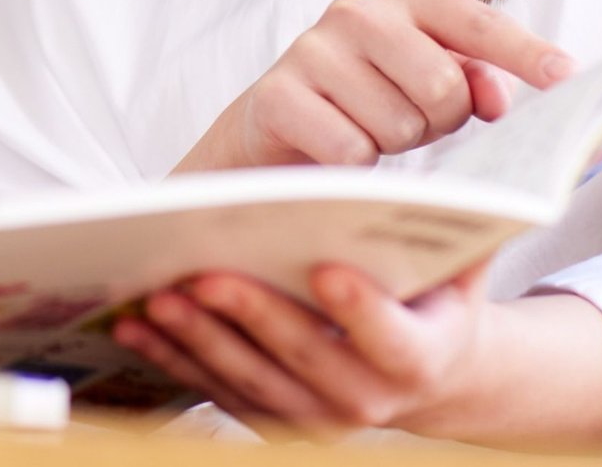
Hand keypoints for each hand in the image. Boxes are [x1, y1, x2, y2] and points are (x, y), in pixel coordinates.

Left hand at [114, 267, 601, 448]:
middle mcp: (367, 401)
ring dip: (199, 341)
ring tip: (156, 297)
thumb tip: (463, 181)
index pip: (389, 338)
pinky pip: (217, 391)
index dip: (359, 308)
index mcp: (418, 359)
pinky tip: (137, 326)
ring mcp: (316, 417)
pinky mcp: (274, 419)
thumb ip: (460, 227)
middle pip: (302, 358)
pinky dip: (175, 361)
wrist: (431, 375)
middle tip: (204, 274)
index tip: (325, 269)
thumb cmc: (438, 299)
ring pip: (250, 381)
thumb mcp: (464, 266)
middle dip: (250, 315)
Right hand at [173, 0, 572, 172]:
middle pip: (442, 86)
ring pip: (398, 124)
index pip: (478, 23)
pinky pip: (351, 150)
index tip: (568, 79)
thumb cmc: (368, 99)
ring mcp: (312, 49)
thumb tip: (500, 98)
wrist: (273, 125)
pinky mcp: (276, 94)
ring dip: (395, 145)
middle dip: (440, 122)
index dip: (526, 53)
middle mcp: (357, 10)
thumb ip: (472, 80)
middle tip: (414, 124)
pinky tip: (339, 154)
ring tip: (370, 132)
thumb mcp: (426, 83)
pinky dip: (357, 167)